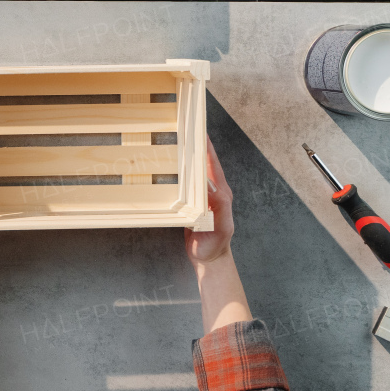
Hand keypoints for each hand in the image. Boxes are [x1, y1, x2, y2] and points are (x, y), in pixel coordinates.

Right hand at [186, 137, 251, 334]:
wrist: (208, 260)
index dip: (207, 147)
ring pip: (192, 172)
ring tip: (172, 143)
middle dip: (194, 146)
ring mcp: (201, 197)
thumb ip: (220, 207)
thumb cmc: (215, 245)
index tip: (199, 130)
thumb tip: (209, 185)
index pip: (212, 165)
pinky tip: (168, 169)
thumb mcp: (221, 227)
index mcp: (221, 192)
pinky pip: (184, 184)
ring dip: (184, 158)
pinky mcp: (191, 204)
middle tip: (182, 130)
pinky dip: (177, 173)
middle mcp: (211, 191)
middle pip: (202, 164)